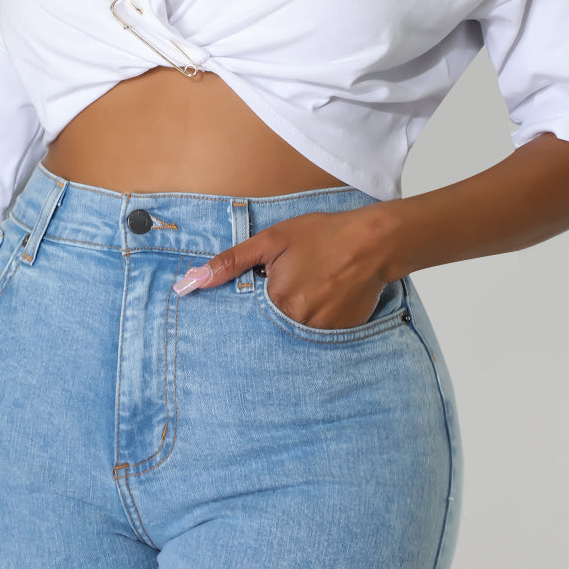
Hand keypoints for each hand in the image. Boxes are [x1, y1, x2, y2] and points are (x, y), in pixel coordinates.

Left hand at [171, 206, 392, 329]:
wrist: (374, 242)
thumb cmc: (322, 236)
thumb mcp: (272, 241)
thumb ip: (232, 262)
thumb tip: (193, 282)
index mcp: (278, 302)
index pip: (253, 313)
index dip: (262, 295)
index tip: (275, 283)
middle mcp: (299, 323)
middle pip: (276, 321)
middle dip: (282, 303)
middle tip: (301, 281)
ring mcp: (323, 331)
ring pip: (298, 328)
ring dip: (302, 311)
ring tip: (317, 286)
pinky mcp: (343, 333)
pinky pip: (321, 330)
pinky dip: (321, 316)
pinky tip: (330, 294)